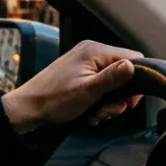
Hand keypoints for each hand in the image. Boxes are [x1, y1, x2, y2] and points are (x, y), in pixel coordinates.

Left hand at [1, 41, 143, 133]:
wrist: (27, 108)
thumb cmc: (54, 100)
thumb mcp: (87, 91)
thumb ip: (112, 78)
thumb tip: (134, 66)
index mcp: (95, 51)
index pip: (133, 58)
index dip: (137, 81)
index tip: (129, 102)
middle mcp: (91, 52)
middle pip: (123, 72)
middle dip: (119, 96)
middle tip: (107, 112)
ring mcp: (85, 63)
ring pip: (112, 82)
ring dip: (108, 102)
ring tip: (95, 114)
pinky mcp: (79, 73)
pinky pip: (100, 85)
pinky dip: (99, 101)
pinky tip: (89, 113)